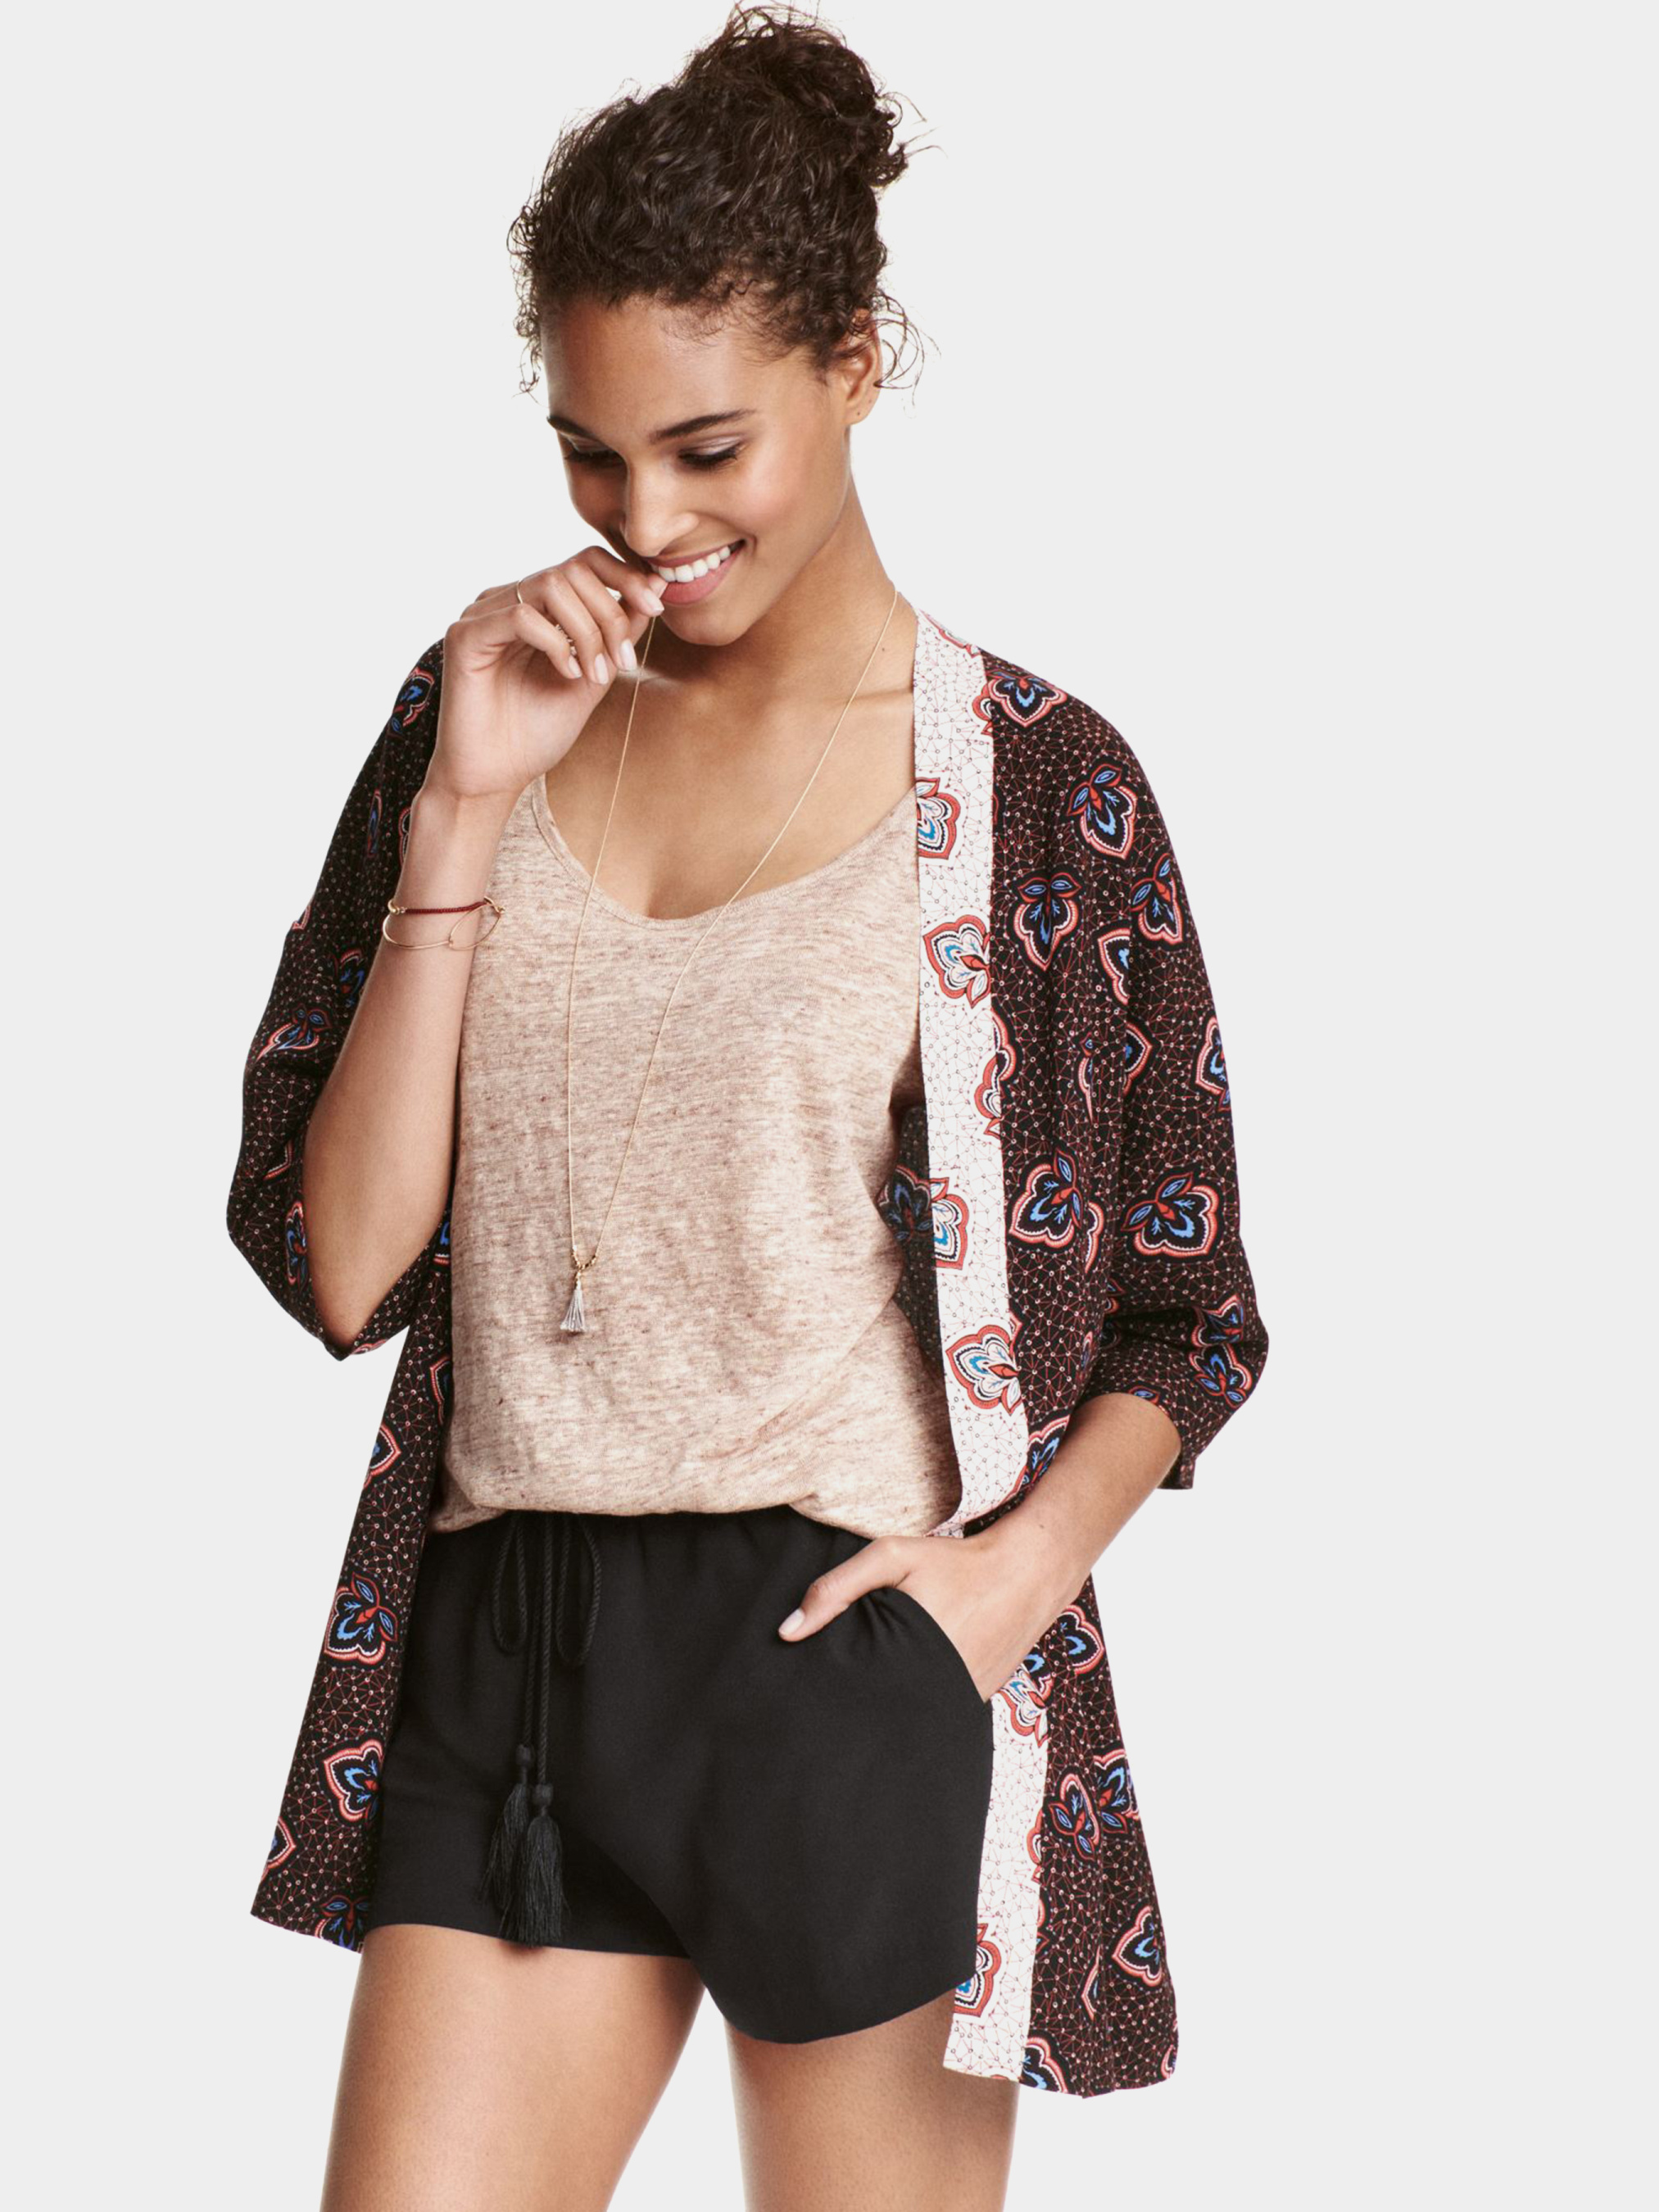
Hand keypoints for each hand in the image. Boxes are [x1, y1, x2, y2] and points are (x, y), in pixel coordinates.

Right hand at [424, 544, 666, 808]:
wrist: (496, 777)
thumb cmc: (537, 733)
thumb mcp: (593, 678)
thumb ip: (618, 635)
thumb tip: (652, 589)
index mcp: (537, 606)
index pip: (584, 563)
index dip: (625, 576)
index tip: (657, 603)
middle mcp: (508, 601)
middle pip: (572, 570)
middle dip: (610, 612)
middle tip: (624, 659)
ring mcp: (484, 615)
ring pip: (550, 585)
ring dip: (587, 630)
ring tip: (595, 674)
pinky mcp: (465, 636)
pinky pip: (520, 615)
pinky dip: (555, 643)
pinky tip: (567, 674)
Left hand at [776, 1529, 1072, 1702]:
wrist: (1028, 1572)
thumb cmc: (956, 1562)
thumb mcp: (893, 1557)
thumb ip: (837, 1589)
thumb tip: (787, 1632)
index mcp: (908, 1658)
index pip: (853, 1693)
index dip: (829, 1693)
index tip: (806, 1691)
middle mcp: (936, 1688)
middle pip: (878, 1710)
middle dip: (856, 1704)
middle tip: (829, 1697)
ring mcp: (960, 1701)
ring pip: (907, 1714)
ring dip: (888, 1704)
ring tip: (868, 1691)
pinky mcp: (975, 1702)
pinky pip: (936, 1709)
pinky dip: (918, 1700)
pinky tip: (904, 1685)